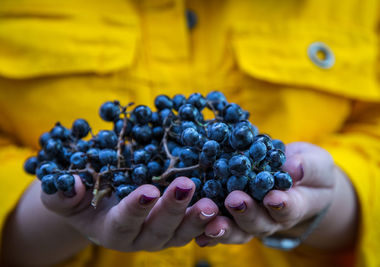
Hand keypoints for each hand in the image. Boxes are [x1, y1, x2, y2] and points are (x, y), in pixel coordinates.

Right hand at [42, 176, 218, 251]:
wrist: (104, 205)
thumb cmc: (83, 199)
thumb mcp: (65, 196)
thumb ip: (63, 194)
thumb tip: (70, 183)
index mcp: (113, 230)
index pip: (124, 222)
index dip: (136, 208)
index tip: (149, 190)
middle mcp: (141, 237)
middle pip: (159, 230)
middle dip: (173, 210)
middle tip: (186, 187)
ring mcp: (164, 234)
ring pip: (183, 233)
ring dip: (198, 219)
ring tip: (212, 203)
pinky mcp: (181, 227)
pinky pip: (199, 228)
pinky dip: (212, 221)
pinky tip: (224, 207)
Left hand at [195, 142, 357, 249]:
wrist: (296, 181)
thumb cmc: (308, 171)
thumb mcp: (315, 163)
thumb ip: (307, 166)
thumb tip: (294, 168)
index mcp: (293, 205)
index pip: (288, 208)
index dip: (281, 205)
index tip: (273, 198)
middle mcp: (270, 218)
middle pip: (257, 222)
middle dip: (246, 212)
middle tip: (234, 200)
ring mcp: (250, 220)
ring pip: (236, 229)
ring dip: (223, 227)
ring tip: (211, 223)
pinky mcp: (231, 216)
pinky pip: (218, 224)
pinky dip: (207, 229)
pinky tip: (196, 230)